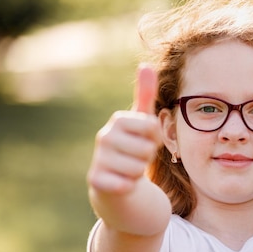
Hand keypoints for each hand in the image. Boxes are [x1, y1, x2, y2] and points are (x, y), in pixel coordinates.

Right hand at [87, 65, 160, 193]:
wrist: (116, 179)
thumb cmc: (133, 146)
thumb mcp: (141, 120)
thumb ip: (146, 94)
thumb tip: (145, 65)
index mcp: (118, 120)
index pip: (153, 127)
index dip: (156, 138)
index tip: (145, 140)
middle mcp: (104, 137)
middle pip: (147, 149)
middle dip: (148, 157)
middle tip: (137, 157)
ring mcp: (99, 158)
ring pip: (138, 169)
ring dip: (139, 173)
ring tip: (129, 169)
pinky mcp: (96, 180)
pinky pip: (125, 185)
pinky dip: (128, 186)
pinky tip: (121, 182)